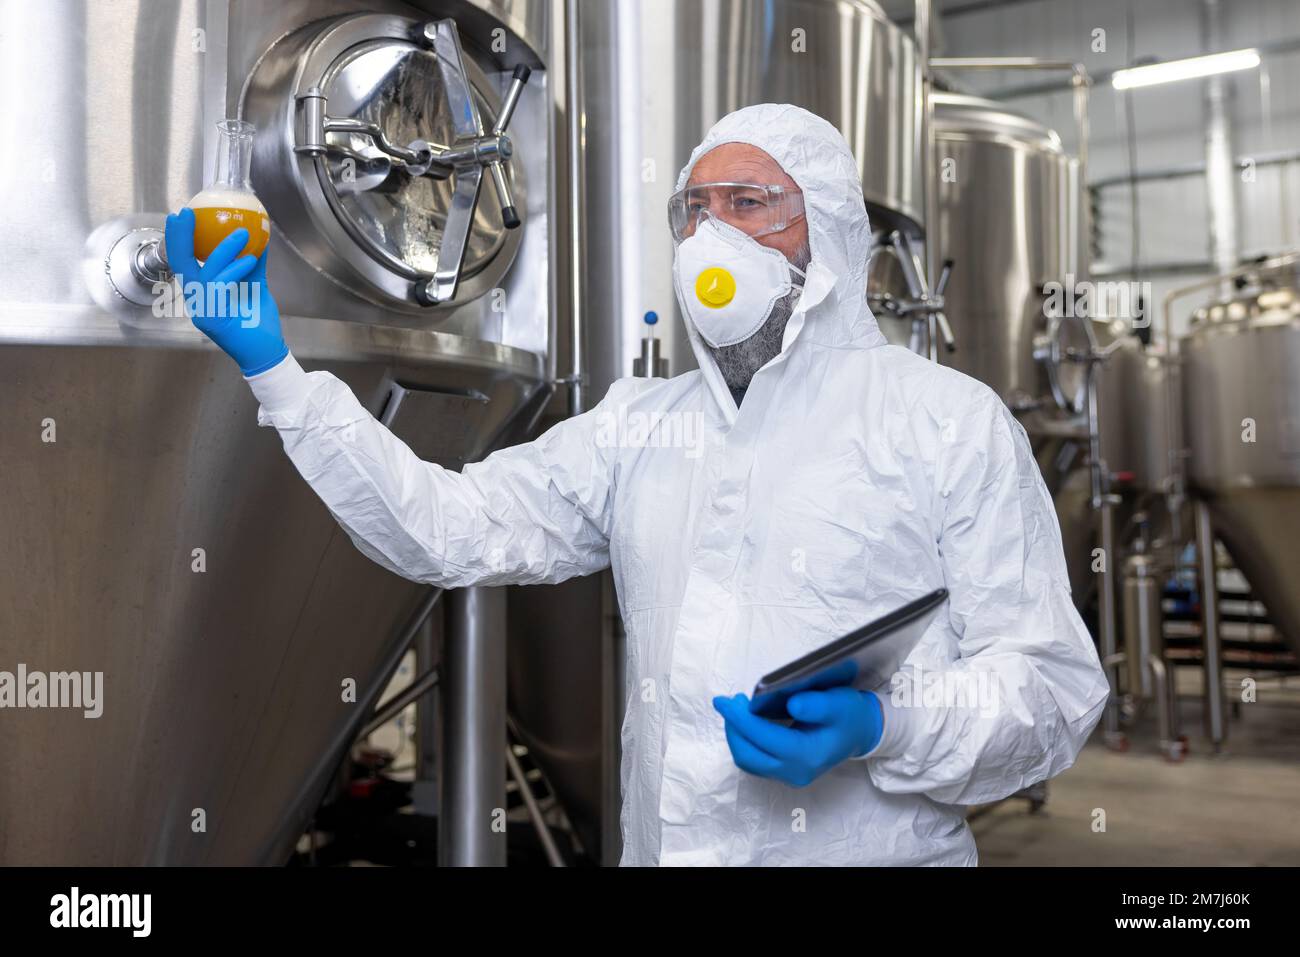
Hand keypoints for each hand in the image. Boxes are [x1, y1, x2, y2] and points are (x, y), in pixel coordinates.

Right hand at [165, 207, 288, 375]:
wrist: (267, 352)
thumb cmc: (258, 322)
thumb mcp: (255, 286)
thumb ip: (252, 264)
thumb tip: (258, 237)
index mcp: (202, 291)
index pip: (184, 261)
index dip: (179, 238)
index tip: (182, 214)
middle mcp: (196, 300)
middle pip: (180, 263)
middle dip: (180, 237)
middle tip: (186, 214)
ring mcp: (201, 311)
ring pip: (204, 273)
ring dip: (222, 250)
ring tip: (242, 234)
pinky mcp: (213, 320)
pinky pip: (220, 288)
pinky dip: (234, 271)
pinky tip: (249, 260)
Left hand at [712, 688, 883, 787]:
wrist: (860, 732)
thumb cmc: (849, 714)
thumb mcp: (838, 702)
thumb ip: (817, 705)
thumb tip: (792, 705)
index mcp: (809, 755)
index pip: (764, 738)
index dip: (741, 720)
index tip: (724, 701)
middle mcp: (797, 771)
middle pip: (749, 755)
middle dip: (734, 728)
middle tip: (730, 702)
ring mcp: (790, 775)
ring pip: (748, 761)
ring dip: (736, 736)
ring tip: (737, 709)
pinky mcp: (786, 772)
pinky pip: (755, 761)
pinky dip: (745, 742)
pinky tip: (746, 722)